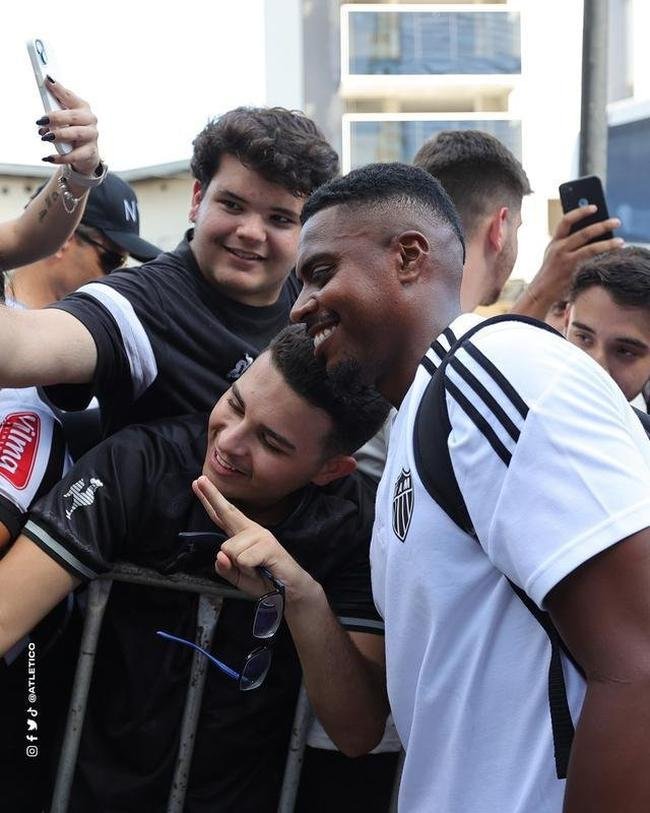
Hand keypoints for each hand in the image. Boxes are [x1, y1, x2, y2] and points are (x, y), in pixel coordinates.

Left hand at [36, 78, 100, 176]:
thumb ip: (54, 106)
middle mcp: (90, 120)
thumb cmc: (72, 131)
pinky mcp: (90, 152)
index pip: (69, 96)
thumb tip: (45, 93)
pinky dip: (60, 157)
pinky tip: (48, 157)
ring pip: (76, 134)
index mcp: (82, 107)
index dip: (58, 89)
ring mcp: (92, 136)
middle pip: (74, 116)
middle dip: (56, 118)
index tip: (47, 81)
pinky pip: (75, 155)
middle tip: (41, 121)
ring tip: (46, 137)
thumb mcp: (64, 117)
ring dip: (60, 135)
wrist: (85, 154)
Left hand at [192, 475, 317, 603]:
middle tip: (198, 479)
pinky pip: (242, 559)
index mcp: (241, 536)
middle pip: (227, 511)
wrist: (289, 591)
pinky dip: (249, 570)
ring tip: (256, 569)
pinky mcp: (268, 545)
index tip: (199, 482)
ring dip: (240, 566)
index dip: (210, 499)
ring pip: (229, 549)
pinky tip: (262, 568)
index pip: (222, 516)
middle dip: (212, 496)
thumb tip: (221, 554)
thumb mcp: (237, 577)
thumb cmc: (263, 579)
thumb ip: (224, 568)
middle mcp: (251, 530)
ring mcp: (260, 535)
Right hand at [526, 205, 622, 311]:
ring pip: (591, 249)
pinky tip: (613, 256)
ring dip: (608, 244)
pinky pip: (591, 263)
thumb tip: (592, 231)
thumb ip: (567, 242)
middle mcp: (559, 249)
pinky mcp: (573, 273)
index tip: (594, 207)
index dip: (580, 212)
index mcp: (555, 241)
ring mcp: (566, 261)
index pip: (566, 221)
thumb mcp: (554, 252)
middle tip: (616, 222)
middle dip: (602, 226)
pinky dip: (603, 258)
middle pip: (583, 233)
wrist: (541, 291)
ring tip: (620, 242)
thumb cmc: (551, 271)